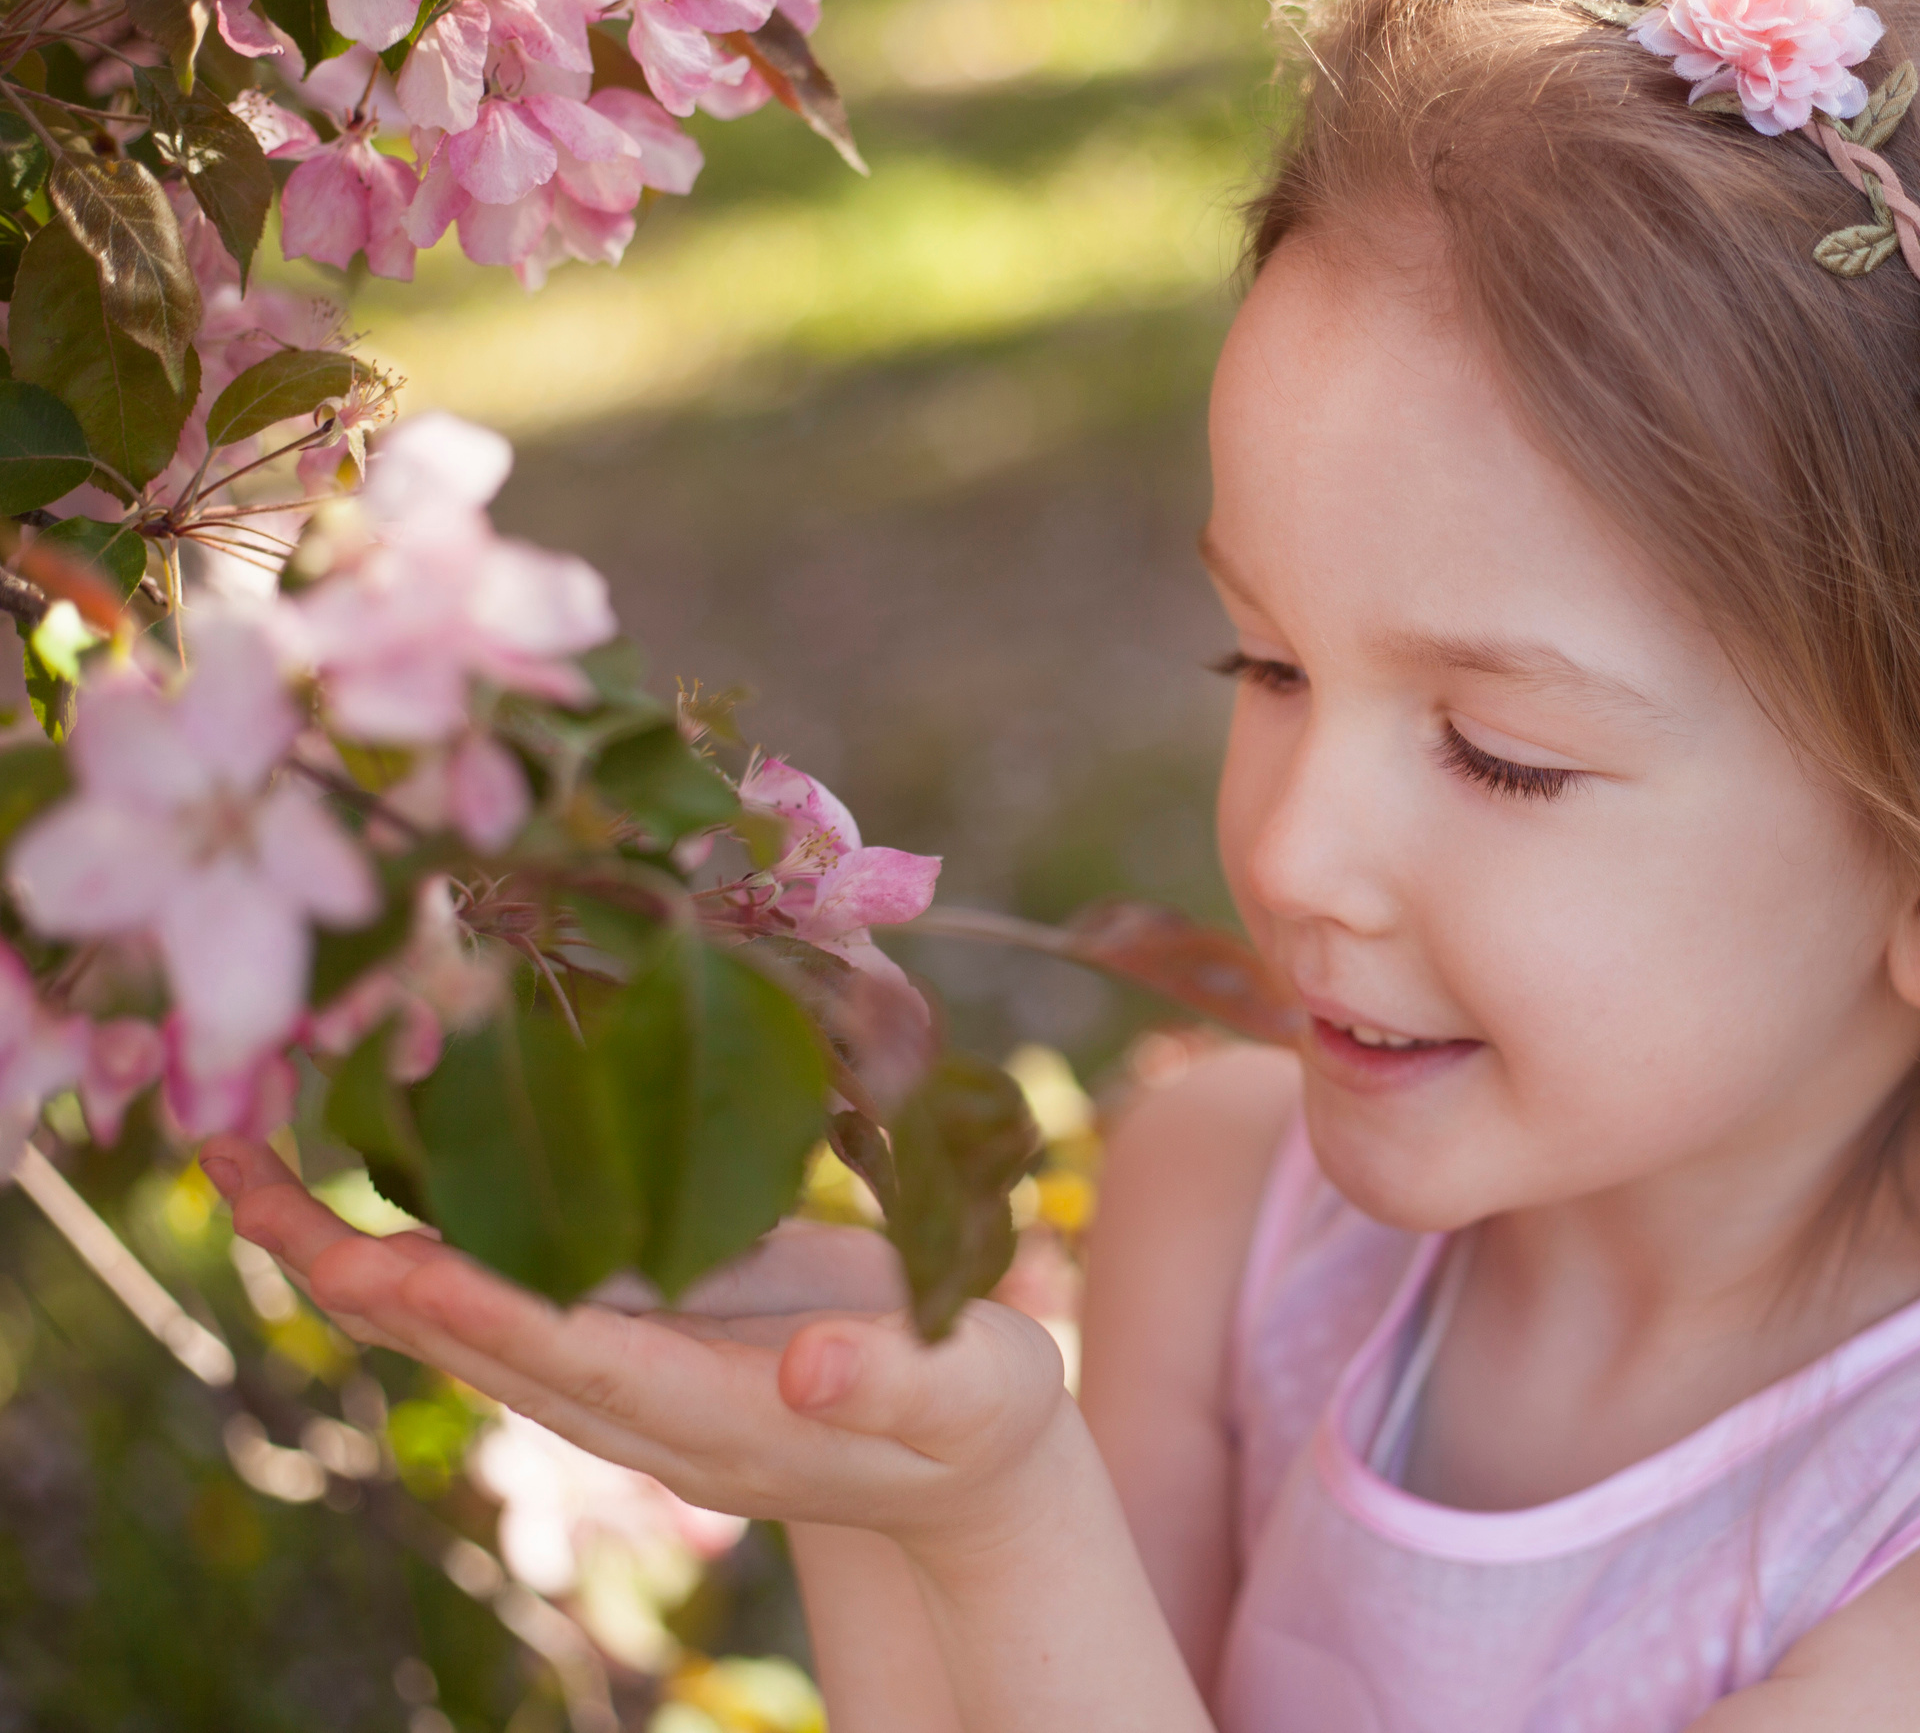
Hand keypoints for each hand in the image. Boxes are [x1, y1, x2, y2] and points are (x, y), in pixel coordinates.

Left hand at [200, 1134, 1073, 1553]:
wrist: (960, 1459)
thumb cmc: (979, 1418)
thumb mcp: (968, 1394)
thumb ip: (896, 1378)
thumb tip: (813, 1364)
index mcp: (716, 1416)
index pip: (581, 1363)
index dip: (485, 1313)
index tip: (390, 1262)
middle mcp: (639, 1399)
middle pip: (469, 1339)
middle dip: (351, 1268)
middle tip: (236, 1178)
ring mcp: (625, 1360)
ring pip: (461, 1309)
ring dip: (349, 1247)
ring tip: (243, 1164)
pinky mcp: (637, 1313)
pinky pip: (506, 1273)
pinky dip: (425, 1224)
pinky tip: (365, 1166)